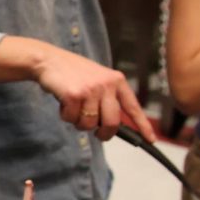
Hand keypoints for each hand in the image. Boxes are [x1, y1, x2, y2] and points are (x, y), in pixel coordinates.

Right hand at [34, 47, 157, 142]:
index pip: (133, 107)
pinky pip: (71, 119)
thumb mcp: (97, 79)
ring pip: (89, 123)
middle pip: (112, 122)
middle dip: (104, 134)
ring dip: (79, 122)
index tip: (150, 139)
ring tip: (73, 108)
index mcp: (116, 80)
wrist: (49, 60)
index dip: (142, 125)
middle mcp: (106, 85)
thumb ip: (107, 97)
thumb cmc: (72, 72)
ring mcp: (91, 89)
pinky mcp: (74, 95)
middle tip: (98, 134)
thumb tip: (111, 125)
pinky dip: (65, 116)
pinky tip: (64, 103)